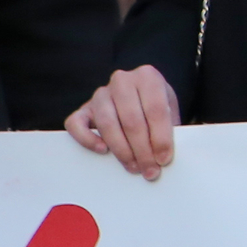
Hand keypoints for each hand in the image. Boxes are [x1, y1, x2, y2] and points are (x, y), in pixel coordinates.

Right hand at [65, 65, 181, 179]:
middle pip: (131, 119)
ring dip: (121, 150)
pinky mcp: (83, 109)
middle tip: (149, 170)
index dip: (161, 137)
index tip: (164, 158)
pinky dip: (88, 139)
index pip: (155, 109)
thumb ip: (169, 129)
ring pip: (107, 124)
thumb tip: (164, 157)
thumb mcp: (169, 111)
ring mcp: (100, 94)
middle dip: (142, 149)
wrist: (137, 98)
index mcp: (148, 76)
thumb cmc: (155, 107)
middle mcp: (122, 81)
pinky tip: (103, 151)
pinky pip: (77, 124)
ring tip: (134, 166)